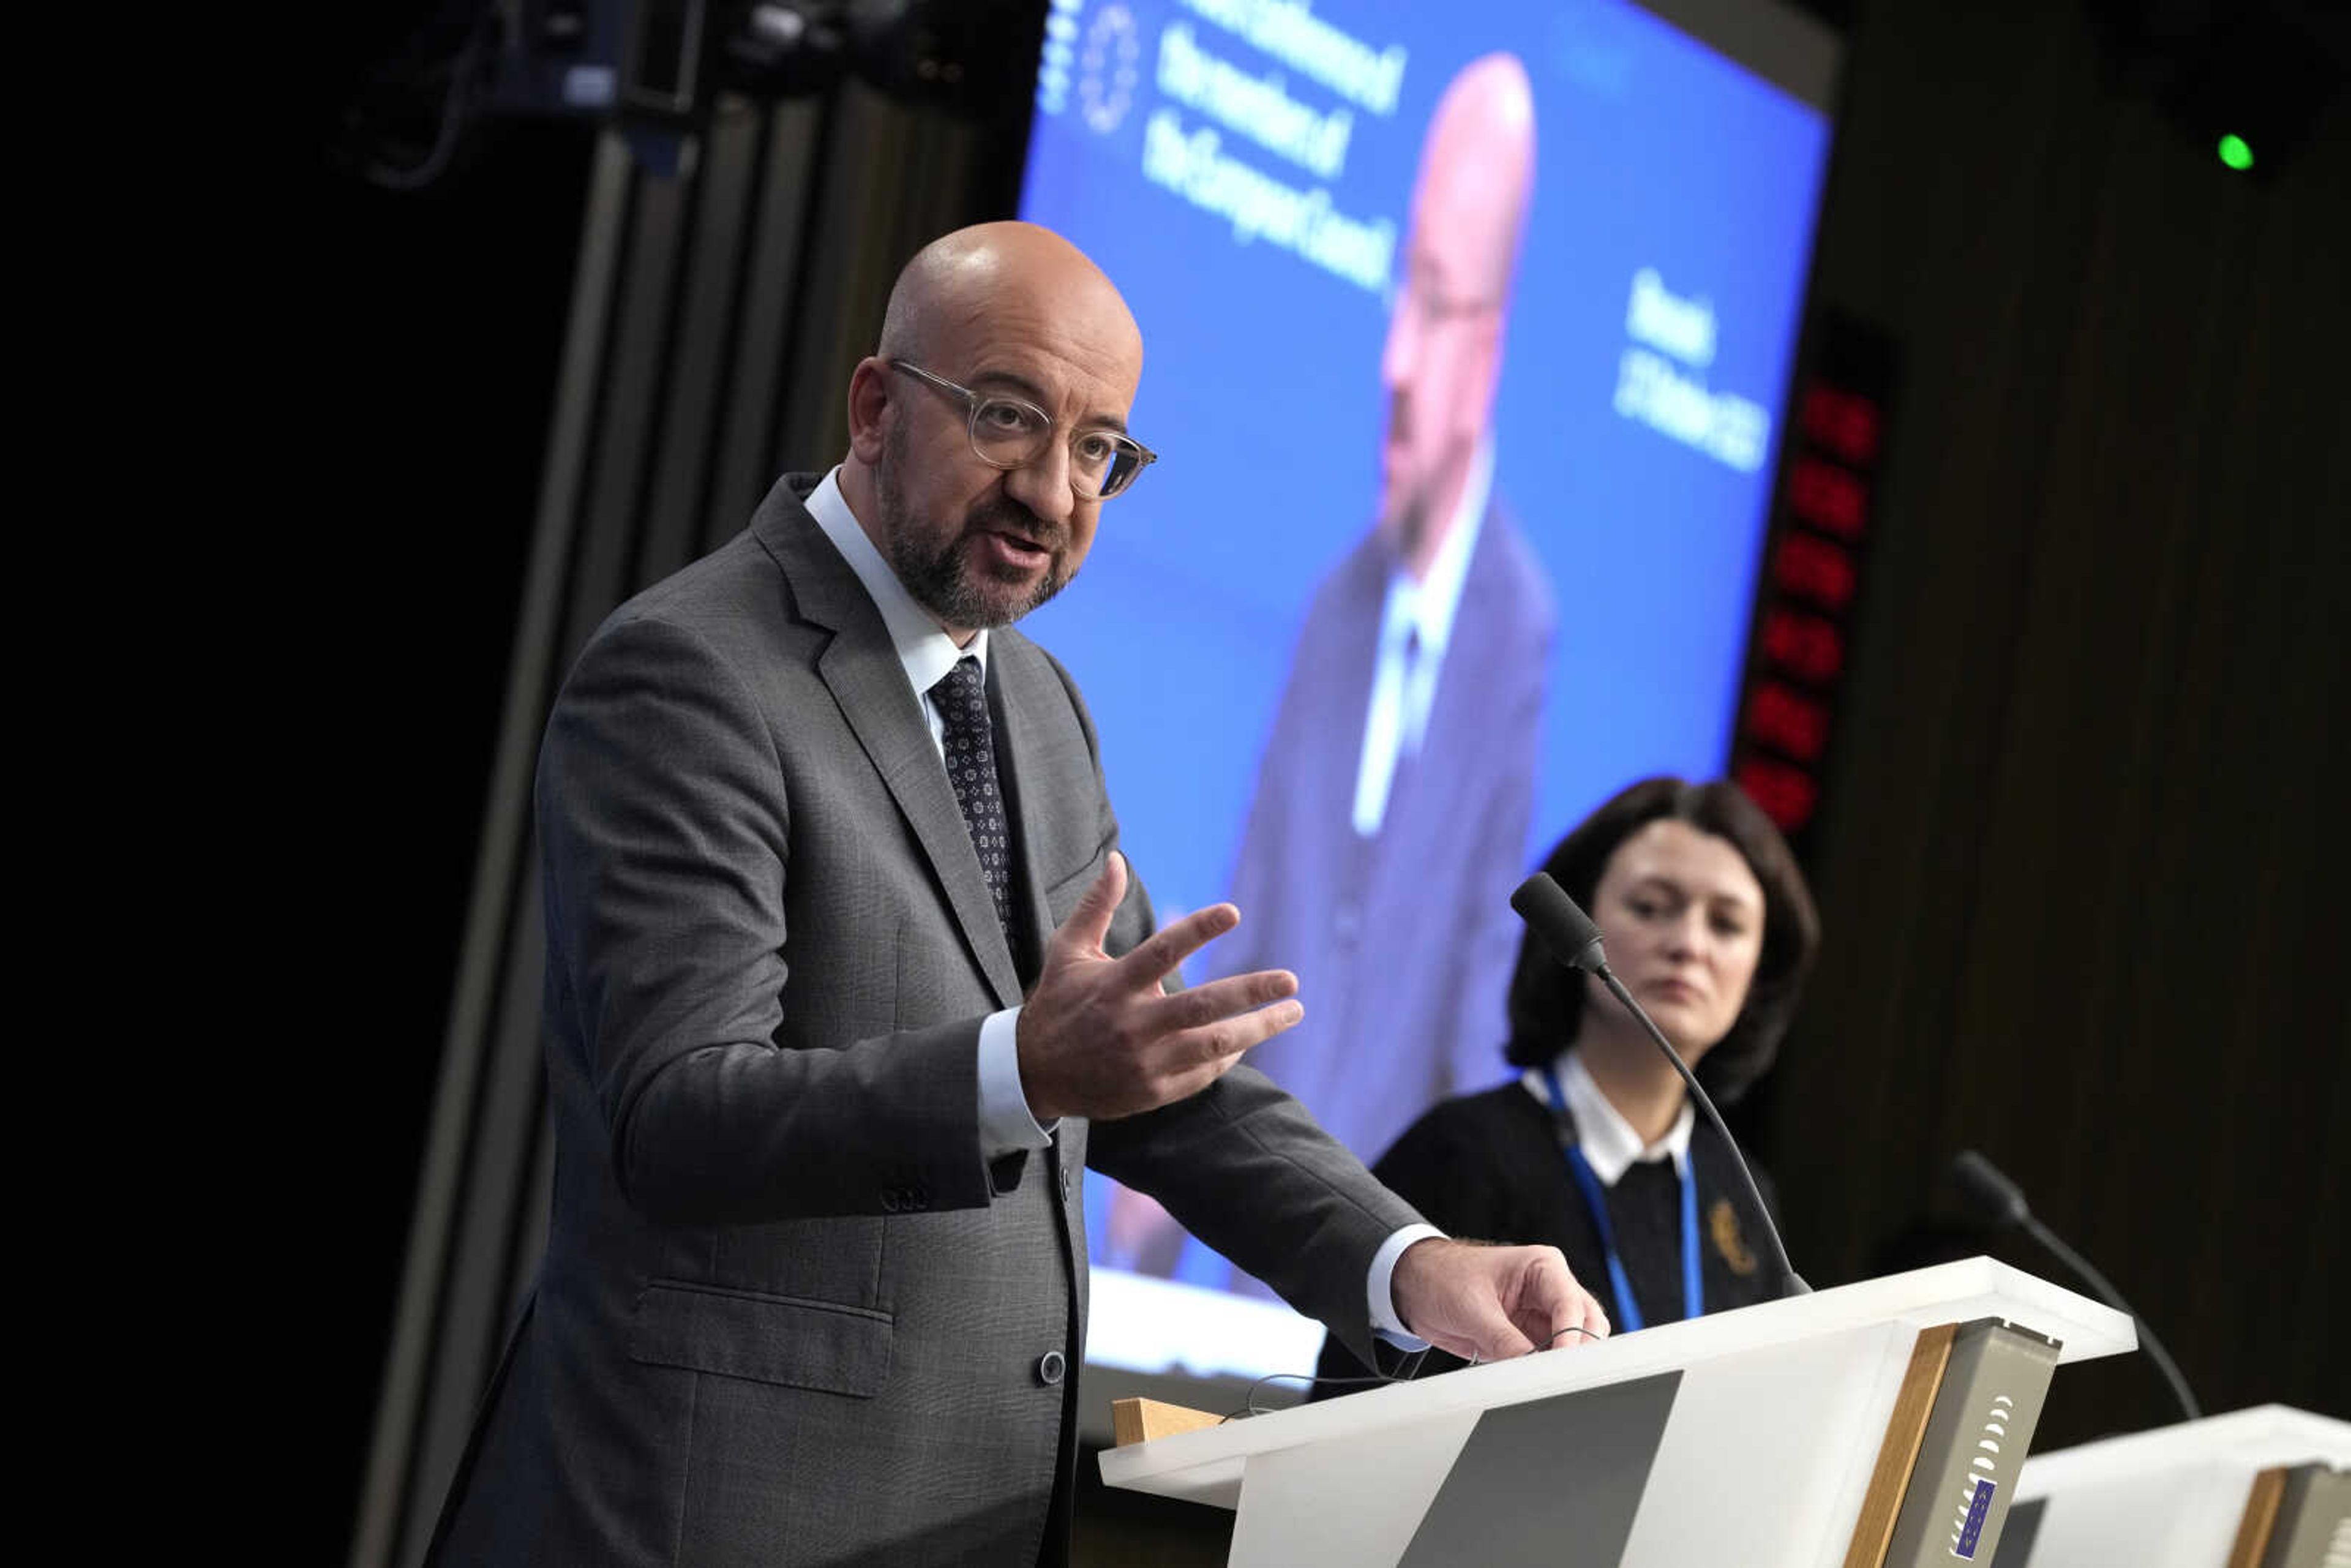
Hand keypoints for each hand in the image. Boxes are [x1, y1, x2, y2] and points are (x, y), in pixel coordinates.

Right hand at [1017, 852, 1302, 1121]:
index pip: (1162, 951)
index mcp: (1113, 985)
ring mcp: (1144, 1062)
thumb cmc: (1057, 1002)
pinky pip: (1203, 1073)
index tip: (1234, 912)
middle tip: (1292, 980)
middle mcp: (1132, 1024)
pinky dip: (1230, 1055)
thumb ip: (1095, 906)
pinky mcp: (1152, 1092)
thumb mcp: (1067, 951)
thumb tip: (1117, 860)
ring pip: (1213, 1045)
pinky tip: (1250, 1037)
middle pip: (1202, 1006)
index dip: (1199, 929)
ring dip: (1258, 1028)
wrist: (1033, 1073)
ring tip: (1292, 1010)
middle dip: (1252, 992)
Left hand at [1390, 1237, 1610, 1362]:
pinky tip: (1533, 1381)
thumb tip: (1531, 1368)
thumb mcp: (1472, 1308)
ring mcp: (1541, 1315)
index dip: (1570, 1337)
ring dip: (1562, 1363)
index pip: (1571, 1304)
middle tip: (1557, 1376)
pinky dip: (1545, 1371)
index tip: (1560, 1364)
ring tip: (1543, 1380)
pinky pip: (1548, 1358)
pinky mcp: (1530, 1337)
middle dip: (1576, 1351)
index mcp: (1542, 1266)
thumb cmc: (1442, 1277)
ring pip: (1574, 1344)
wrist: (1415, 1286)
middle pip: (1587, 1325)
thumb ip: (1505, 1340)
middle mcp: (1549, 1289)